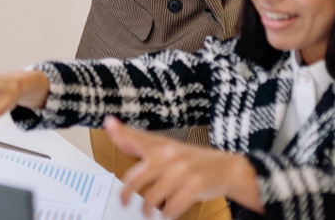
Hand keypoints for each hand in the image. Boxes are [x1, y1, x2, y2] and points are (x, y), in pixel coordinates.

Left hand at [106, 117, 262, 217]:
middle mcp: (170, 156)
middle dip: (126, 194)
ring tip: (147, 212)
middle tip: (123, 203)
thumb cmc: (191, 159)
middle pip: (137, 178)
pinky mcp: (194, 186)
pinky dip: (166, 213)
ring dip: (147, 208)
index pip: (138, 137)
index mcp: (161, 146)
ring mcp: (182, 171)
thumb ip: (139, 143)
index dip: (122, 131)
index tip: (109, 124)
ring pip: (152, 196)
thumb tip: (113, 129)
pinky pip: (171, 206)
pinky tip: (166, 213)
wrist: (226, 168)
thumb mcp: (166, 148)